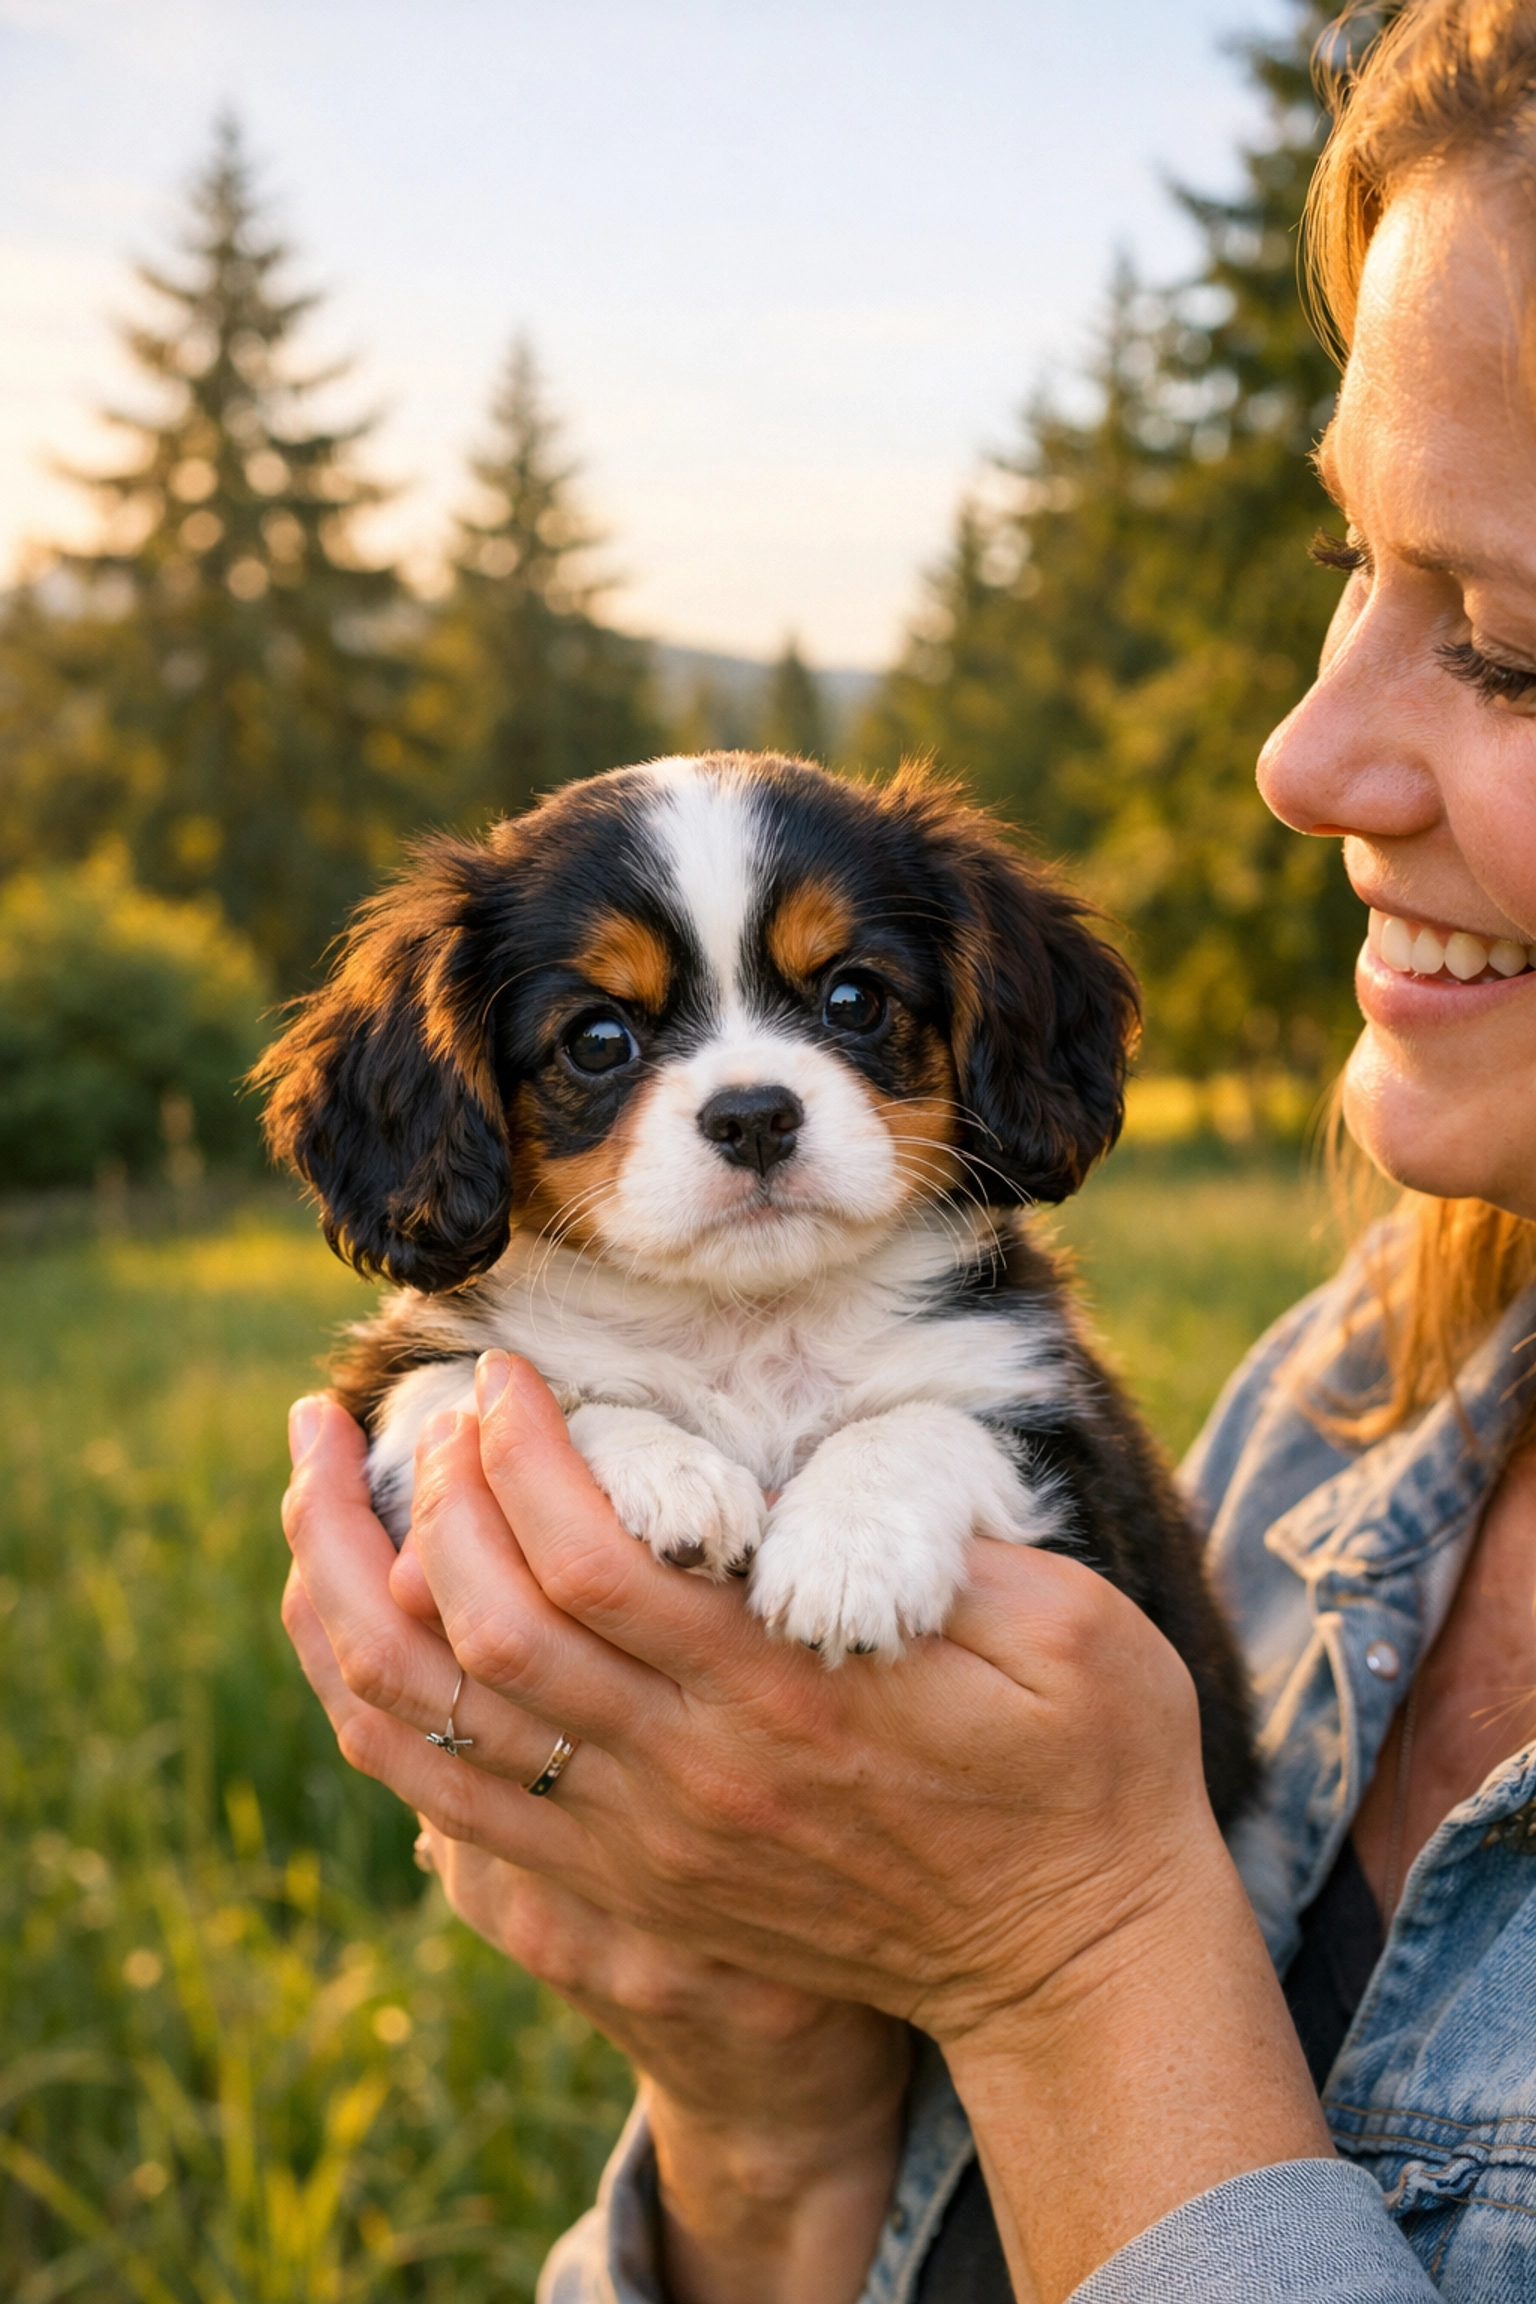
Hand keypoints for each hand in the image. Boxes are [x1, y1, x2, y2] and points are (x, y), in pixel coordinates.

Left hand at [282, 1358, 1327, 2303]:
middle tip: (409, 1402)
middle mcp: (690, 1781)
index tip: (502, 1372)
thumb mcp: (1070, 1632)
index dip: (522, 1455)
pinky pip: (450, 1803)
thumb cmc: (1085, 1776)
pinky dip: (383, 1705)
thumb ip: (935, 1543)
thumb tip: (813, 1476)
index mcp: (786, 1699)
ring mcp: (647, 1849)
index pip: (594, 1563)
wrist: (1070, 1967)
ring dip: (357, 1598)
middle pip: (486, 1633)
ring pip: (438, 1725)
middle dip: (417, 1500)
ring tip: (321, 1492)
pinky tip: (360, 1619)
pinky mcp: (629, 1892)